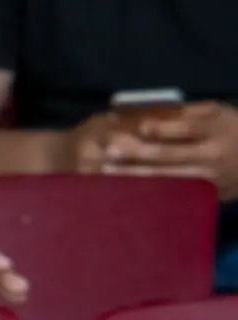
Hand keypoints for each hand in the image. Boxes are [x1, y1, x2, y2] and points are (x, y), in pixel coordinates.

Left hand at [102, 102, 237, 199]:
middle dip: (137, 153)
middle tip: (109, 150)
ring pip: (166, 177)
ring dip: (134, 174)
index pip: (187, 128)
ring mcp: (206, 177)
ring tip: (108, 170)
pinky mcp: (201, 194)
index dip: (162, 128)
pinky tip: (124, 187)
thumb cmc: (226, 129)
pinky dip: (146, 189)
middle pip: (170, 155)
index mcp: (215, 128)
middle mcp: (212, 154)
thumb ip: (185, 112)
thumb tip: (144, 110)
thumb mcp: (214, 114)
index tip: (139, 126)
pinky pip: (170, 192)